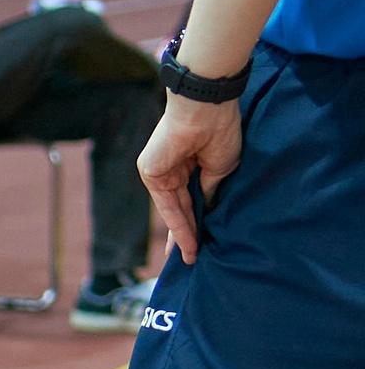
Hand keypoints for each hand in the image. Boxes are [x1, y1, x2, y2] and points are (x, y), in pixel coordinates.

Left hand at [140, 90, 242, 265]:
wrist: (205, 110)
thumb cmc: (219, 133)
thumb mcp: (220, 168)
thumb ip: (208, 190)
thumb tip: (205, 210)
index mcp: (190, 164)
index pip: (191, 197)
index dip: (196, 220)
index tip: (201, 241)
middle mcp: (172, 169)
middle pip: (178, 208)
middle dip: (185, 234)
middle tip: (190, 258)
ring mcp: (158, 171)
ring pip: (171, 210)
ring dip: (181, 235)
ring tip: (190, 258)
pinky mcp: (150, 172)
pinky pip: (166, 205)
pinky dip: (177, 224)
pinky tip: (186, 242)